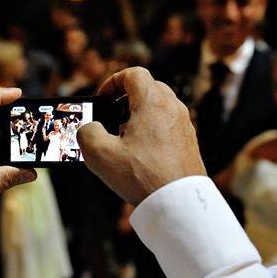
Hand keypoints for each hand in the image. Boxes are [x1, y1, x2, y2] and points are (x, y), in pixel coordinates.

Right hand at [76, 67, 204, 204]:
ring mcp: (184, 125)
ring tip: (126, 138)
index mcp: (153, 102)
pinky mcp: (189, 142)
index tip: (102, 99)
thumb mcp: (99, 154)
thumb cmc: (142, 177)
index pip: (133, 74)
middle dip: (127, 98)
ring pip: (160, 106)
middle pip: (148, 87)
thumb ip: (87, 132)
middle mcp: (173, 108)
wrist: (178, 203)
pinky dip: (153, 130)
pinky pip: (169, 125)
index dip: (113, 81)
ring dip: (140, 115)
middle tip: (112, 118)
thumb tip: (91, 128)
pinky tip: (142, 154)